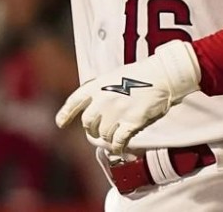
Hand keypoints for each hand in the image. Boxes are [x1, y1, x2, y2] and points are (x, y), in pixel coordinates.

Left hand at [55, 40, 200, 153]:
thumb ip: (101, 91)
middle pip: (88, 123)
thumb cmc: (140, 75)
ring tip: (115, 134)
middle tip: (100, 130)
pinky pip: (118, 141)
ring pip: (103, 134)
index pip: (74, 101)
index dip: (65, 114)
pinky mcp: (131, 121)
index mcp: (98, 85)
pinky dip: (117, 146)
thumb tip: (93, 107)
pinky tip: (120, 147)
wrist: (162, 75)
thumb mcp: (113, 76)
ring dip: (108, 137)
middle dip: (93, 129)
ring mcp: (117, 111)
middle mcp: (103, 99)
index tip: (60, 123)